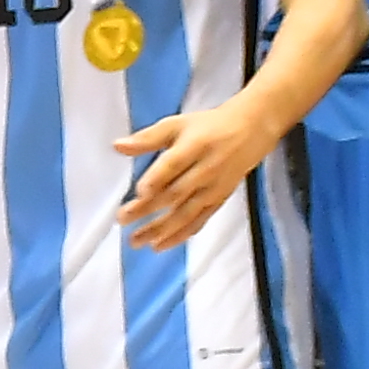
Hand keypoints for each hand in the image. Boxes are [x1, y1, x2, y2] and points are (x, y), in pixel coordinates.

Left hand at [114, 103, 269, 246]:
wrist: (250, 132)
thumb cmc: (208, 127)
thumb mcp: (177, 124)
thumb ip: (148, 138)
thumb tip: (118, 146)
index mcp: (194, 146)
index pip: (173, 165)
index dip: (156, 180)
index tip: (138, 193)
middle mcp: (206, 170)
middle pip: (175, 193)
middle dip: (149, 209)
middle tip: (123, 219)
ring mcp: (214, 188)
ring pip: (186, 212)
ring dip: (161, 229)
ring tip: (138, 240)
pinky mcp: (219, 200)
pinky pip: (199, 220)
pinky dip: (181, 234)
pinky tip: (161, 244)